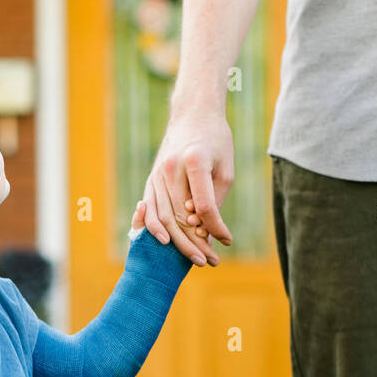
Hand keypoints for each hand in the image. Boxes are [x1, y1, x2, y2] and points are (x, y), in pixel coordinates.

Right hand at [140, 110, 234, 265]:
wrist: (192, 114)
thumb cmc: (215, 142)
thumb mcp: (224, 170)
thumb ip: (215, 202)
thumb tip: (208, 235)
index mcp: (194, 162)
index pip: (203, 207)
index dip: (215, 228)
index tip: (226, 241)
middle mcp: (171, 169)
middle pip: (181, 217)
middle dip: (195, 244)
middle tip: (209, 262)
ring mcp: (157, 174)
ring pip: (164, 218)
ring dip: (178, 242)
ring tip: (194, 258)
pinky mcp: (151, 179)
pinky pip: (150, 210)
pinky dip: (156, 229)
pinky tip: (166, 243)